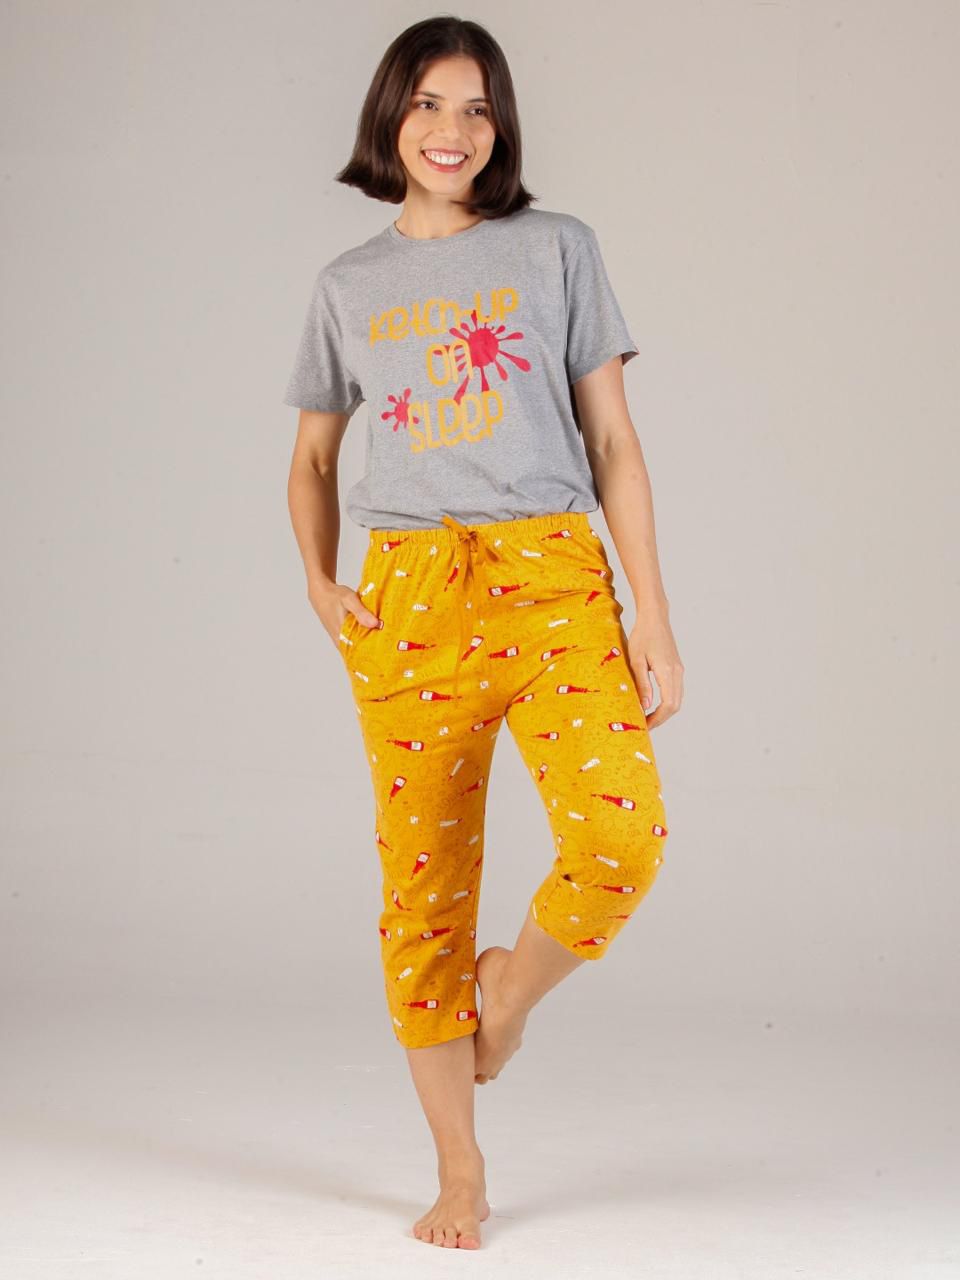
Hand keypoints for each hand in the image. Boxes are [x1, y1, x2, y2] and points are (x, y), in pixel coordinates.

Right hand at [308, 579, 381, 649]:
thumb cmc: (334, 595)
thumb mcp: (349, 599)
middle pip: (358, 653)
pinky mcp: (340, 637)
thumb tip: (375, 624)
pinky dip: (363, 641)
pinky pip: (353, 644)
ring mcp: (339, 640)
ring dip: (368, 646)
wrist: (320, 593)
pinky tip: (373, 638)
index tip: (387, 654)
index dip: (373, 655)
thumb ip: (361, 612)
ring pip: (356, 648)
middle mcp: (339, 641)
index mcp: (341, 635)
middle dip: (373, 652)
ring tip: (385, 645)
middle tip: (389, 650)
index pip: (358, 653)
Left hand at [625, 611, 683, 728]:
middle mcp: (677, 672)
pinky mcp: (677, 667)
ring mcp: (679, 670)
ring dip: (664, 711)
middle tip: (645, 725)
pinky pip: (676, 691)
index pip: (667, 704)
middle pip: (675, 705)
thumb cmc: (642, 635)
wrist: (655, 617)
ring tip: (648, 717)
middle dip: (661, 718)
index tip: (644, 725)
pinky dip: (667, 702)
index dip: (657, 719)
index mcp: (667, 671)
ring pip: (677, 699)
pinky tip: (654, 704)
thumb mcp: (636, 660)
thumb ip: (642, 684)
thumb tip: (645, 706)